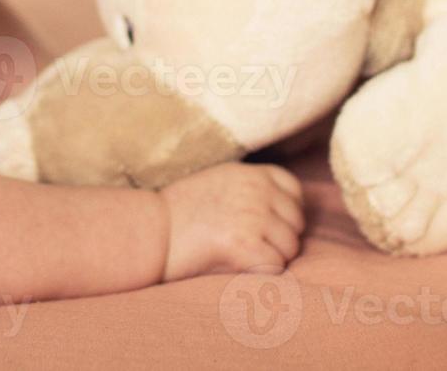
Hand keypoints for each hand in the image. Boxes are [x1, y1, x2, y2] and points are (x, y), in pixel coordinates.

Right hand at [159, 162, 305, 279]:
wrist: (150, 230)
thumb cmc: (178, 212)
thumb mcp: (217, 181)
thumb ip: (249, 188)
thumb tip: (279, 208)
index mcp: (250, 172)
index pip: (294, 189)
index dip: (287, 211)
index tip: (269, 225)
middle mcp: (256, 190)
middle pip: (296, 222)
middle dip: (280, 238)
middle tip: (250, 246)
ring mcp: (253, 216)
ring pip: (290, 247)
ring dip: (271, 257)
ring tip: (241, 257)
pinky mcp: (245, 244)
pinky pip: (275, 266)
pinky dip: (261, 273)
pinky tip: (238, 267)